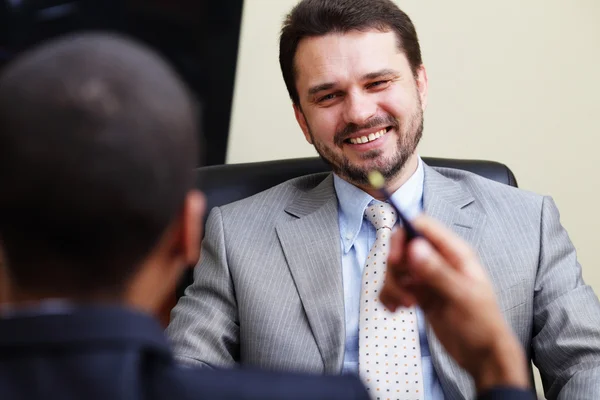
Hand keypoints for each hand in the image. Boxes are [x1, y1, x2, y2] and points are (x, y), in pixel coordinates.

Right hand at [379, 215, 529, 392]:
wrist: (483, 357)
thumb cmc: (482, 325)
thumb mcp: (461, 297)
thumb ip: (437, 271)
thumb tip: (414, 247)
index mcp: (455, 253)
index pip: (423, 227)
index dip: (404, 236)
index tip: (395, 259)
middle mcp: (439, 261)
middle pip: (403, 247)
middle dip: (395, 268)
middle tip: (402, 289)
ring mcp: (428, 277)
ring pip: (397, 269)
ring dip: (392, 285)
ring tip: (404, 305)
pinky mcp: (419, 294)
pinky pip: (396, 287)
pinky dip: (391, 296)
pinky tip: (397, 310)